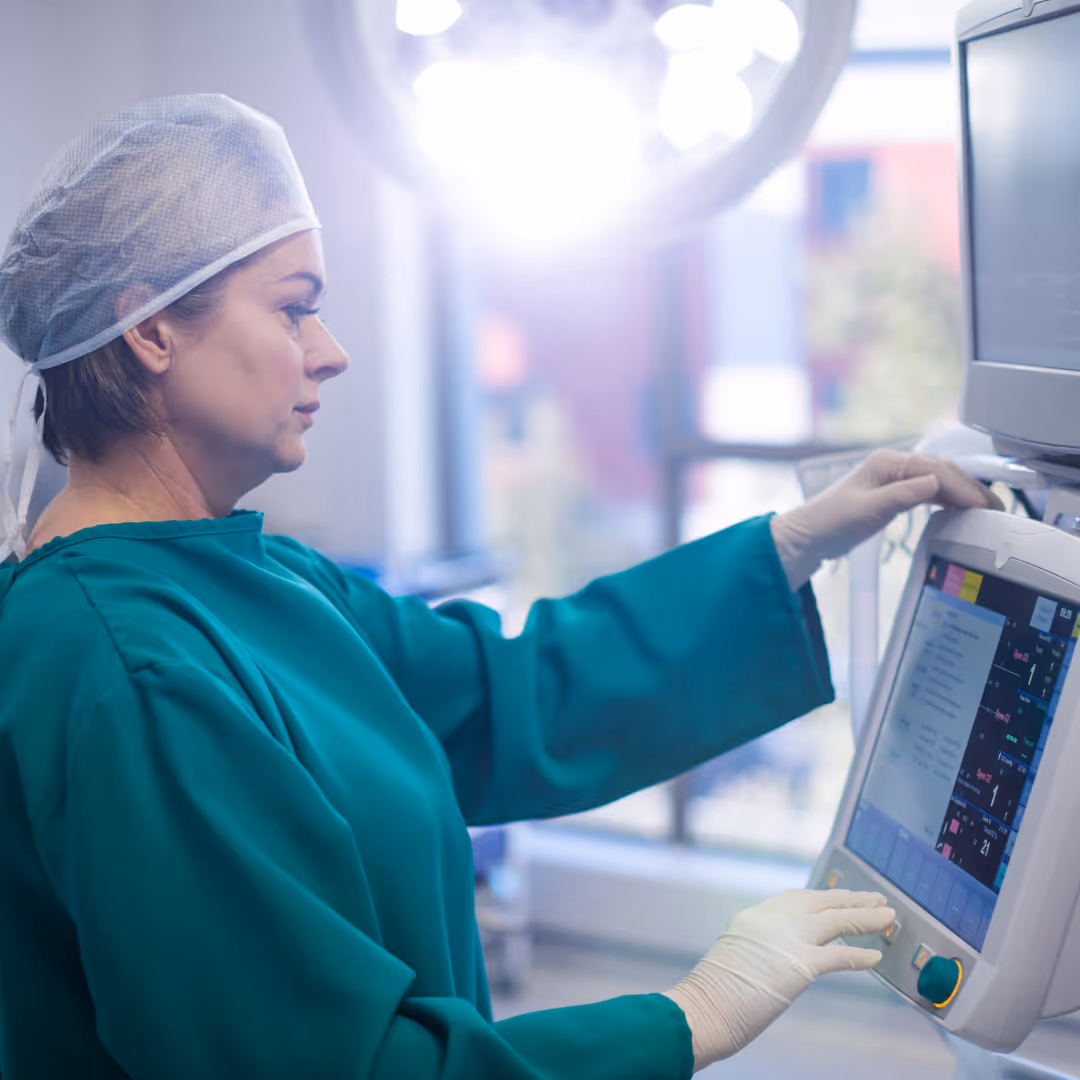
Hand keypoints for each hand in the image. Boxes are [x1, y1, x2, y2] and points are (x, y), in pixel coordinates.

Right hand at [662, 889, 893, 1071]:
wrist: (704, 1007)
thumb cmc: (712, 993)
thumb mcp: (735, 954)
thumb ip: (758, 947)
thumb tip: (777, 957)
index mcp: (754, 916)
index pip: (795, 899)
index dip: (822, 898)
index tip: (840, 897)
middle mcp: (772, 919)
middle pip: (820, 901)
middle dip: (850, 899)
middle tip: (875, 897)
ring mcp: (787, 939)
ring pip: (835, 920)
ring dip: (865, 917)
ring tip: (887, 916)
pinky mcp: (800, 964)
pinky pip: (838, 956)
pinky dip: (859, 955)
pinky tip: (876, 956)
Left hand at [771, 449, 1003, 589]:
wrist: (808, 537)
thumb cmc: (831, 522)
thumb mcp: (870, 510)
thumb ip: (904, 495)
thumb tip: (935, 483)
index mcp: (887, 462)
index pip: (935, 470)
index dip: (962, 487)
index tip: (981, 505)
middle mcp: (891, 465)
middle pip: (940, 472)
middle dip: (969, 488)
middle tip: (995, 507)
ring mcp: (891, 478)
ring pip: (936, 481)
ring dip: (961, 493)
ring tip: (984, 509)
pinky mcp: (890, 493)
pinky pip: (926, 491)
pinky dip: (945, 498)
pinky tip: (958, 508)